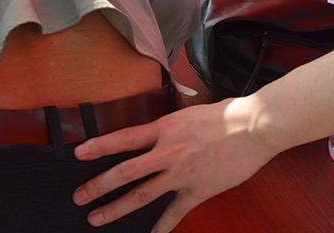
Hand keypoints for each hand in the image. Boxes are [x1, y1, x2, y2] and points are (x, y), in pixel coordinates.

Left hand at [72, 98, 277, 231]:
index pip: (124, 138)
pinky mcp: (198, 190)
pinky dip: (160, 227)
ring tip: (98, 218)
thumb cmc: (227, 114)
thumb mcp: (189, 112)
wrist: (254, 126)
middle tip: (80, 196)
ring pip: (142, 194)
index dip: (99, 146)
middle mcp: (169, 152)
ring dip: (117, 208)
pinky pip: (174, 213)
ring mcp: (182, 173)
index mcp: (165, 128)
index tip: (79, 153)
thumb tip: (157, 134)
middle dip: (99, 185)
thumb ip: (170, 126)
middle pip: (125, 172)